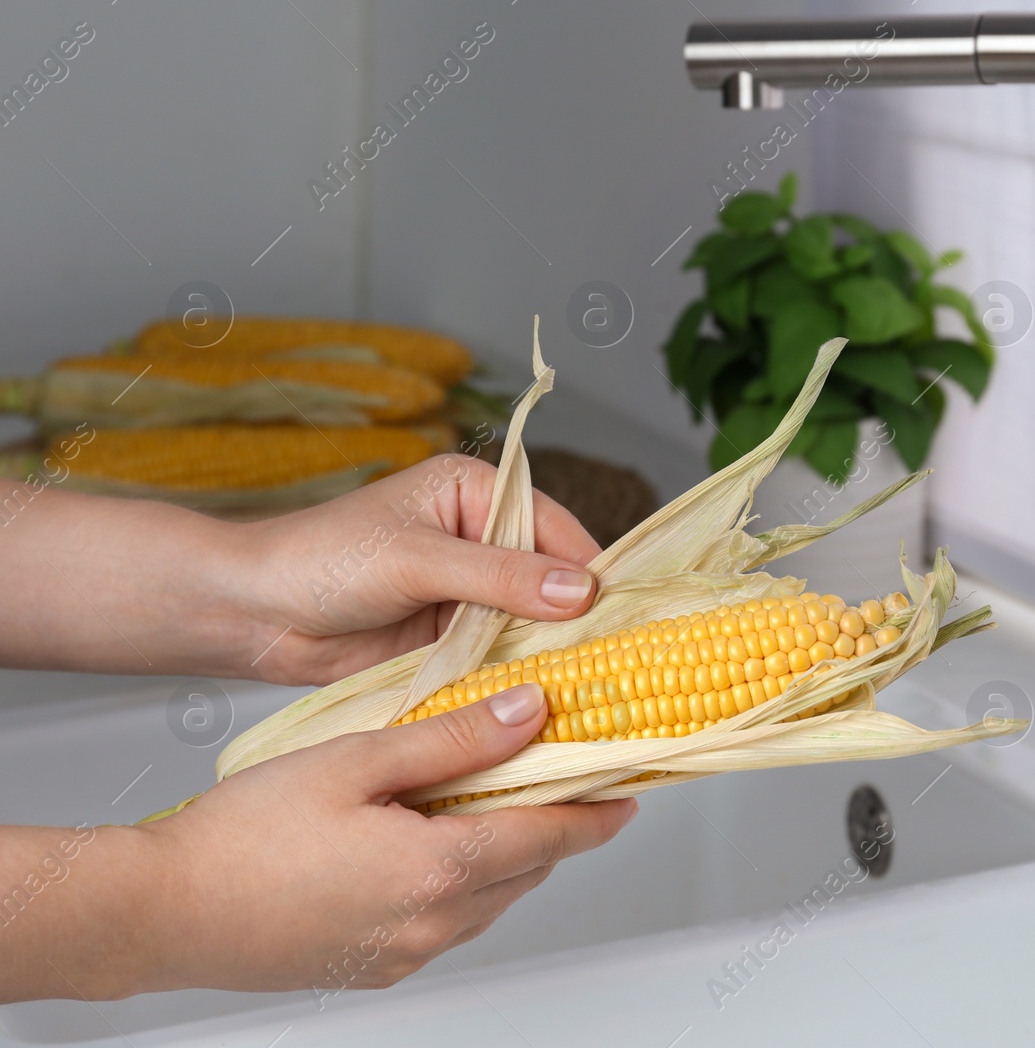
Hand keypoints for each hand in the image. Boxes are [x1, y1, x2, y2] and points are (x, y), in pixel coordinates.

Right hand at [0, 685, 636, 1001]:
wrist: (158, 912)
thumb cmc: (244, 835)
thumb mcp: (358, 761)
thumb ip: (455, 737)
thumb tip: (531, 712)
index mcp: (440, 870)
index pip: (553, 837)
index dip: (598, 809)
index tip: (629, 787)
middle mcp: (434, 924)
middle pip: (527, 868)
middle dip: (553, 823)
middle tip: (561, 775)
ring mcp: (404, 953)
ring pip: (489, 897)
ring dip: (505, 851)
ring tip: (493, 797)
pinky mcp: (373, 965)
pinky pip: (446, 921)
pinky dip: (461, 880)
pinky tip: (430, 840)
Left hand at [239, 454, 602, 685]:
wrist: (254, 615)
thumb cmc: (323, 561)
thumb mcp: (417, 560)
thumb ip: (500, 576)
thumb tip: (580, 590)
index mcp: (475, 492)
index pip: (552, 529)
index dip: (586, 571)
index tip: (622, 613)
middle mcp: (480, 539)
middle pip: (550, 580)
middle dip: (574, 617)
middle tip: (620, 659)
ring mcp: (468, 592)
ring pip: (530, 623)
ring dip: (550, 652)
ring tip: (593, 686)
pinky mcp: (452, 638)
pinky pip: (501, 655)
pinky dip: (518, 676)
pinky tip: (545, 700)